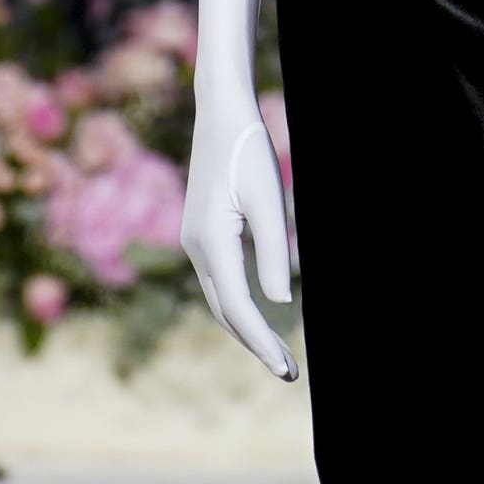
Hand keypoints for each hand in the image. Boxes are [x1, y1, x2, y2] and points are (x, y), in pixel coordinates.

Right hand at [181, 91, 295, 380]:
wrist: (219, 113)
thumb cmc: (248, 150)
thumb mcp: (268, 198)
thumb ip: (273, 250)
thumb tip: (278, 302)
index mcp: (212, 240)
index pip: (238, 307)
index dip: (262, 342)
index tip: (286, 369)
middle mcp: (196, 246)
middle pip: (224, 311)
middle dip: (256, 343)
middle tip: (289, 371)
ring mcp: (195, 239)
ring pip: (219, 298)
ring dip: (247, 326)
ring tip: (278, 351)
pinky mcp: (201, 231)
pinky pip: (219, 280)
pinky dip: (238, 304)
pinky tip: (259, 310)